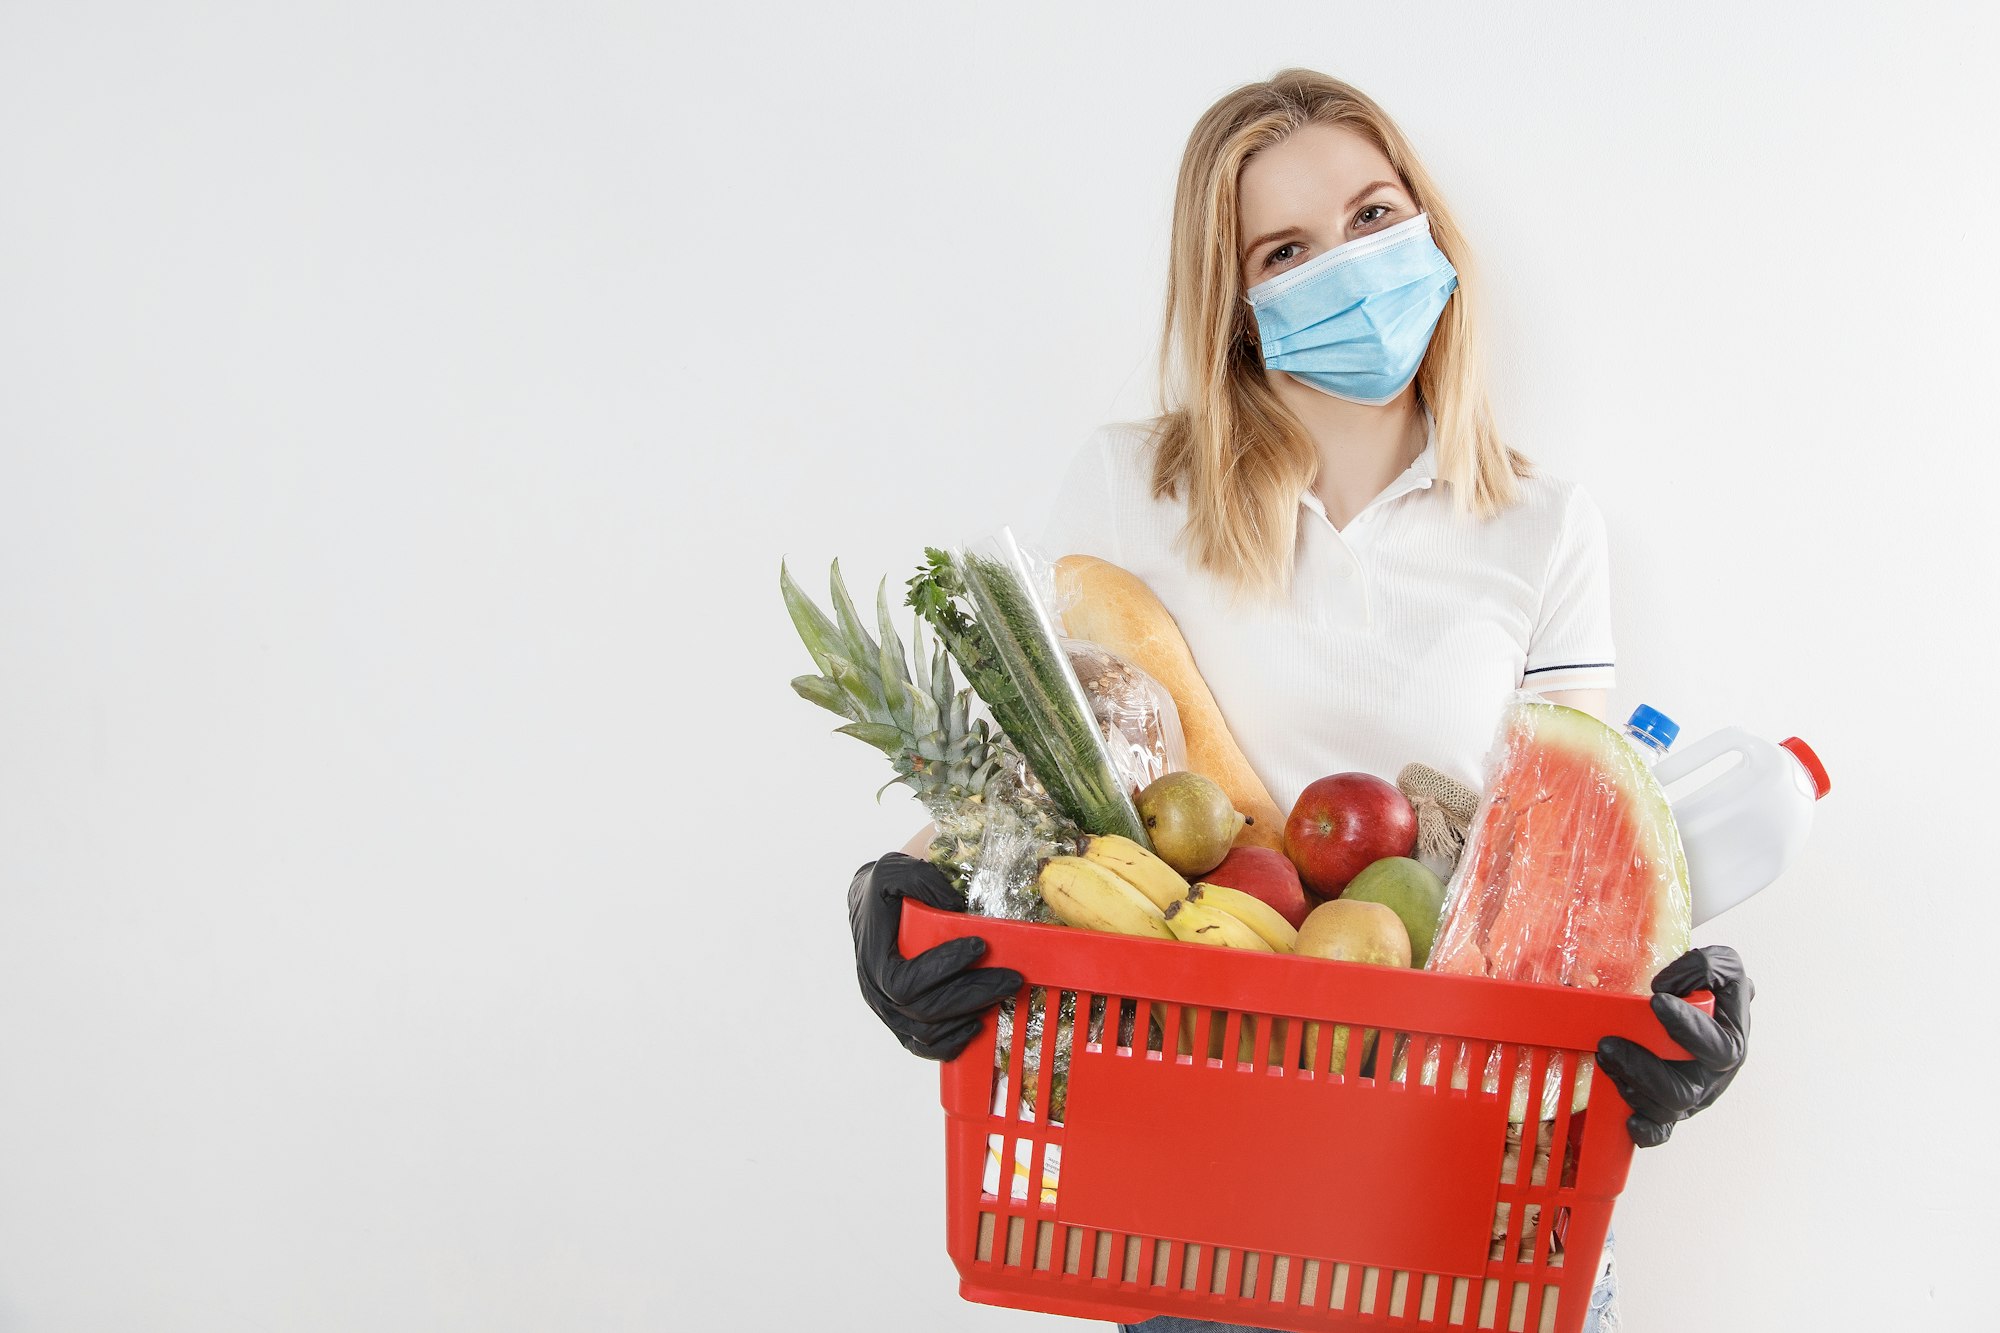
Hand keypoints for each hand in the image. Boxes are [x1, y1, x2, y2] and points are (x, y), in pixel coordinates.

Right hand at [848, 852, 1022, 1060]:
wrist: (869, 906)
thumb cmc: (884, 891)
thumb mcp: (894, 870)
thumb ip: (920, 881)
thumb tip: (953, 908)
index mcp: (873, 960)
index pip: (905, 982)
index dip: (942, 969)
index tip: (979, 946)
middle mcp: (877, 992)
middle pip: (925, 1011)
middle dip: (973, 994)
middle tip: (1011, 978)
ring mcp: (888, 1011)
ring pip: (926, 1033)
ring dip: (967, 1017)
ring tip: (1000, 996)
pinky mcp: (900, 1021)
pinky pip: (922, 1046)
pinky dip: (950, 1043)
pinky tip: (976, 1026)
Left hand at [1595, 945, 1752, 1147]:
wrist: (1699, 999)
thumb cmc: (1710, 985)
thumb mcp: (1722, 965)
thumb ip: (1706, 967)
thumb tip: (1668, 987)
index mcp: (1731, 1041)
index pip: (1717, 1047)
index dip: (1687, 1028)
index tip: (1656, 1000)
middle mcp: (1713, 1075)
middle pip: (1684, 1089)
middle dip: (1644, 1068)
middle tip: (1609, 1043)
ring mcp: (1692, 1093)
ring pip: (1666, 1107)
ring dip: (1631, 1084)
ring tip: (1605, 1056)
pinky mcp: (1670, 1105)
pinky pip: (1661, 1130)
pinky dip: (1647, 1130)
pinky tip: (1630, 1122)